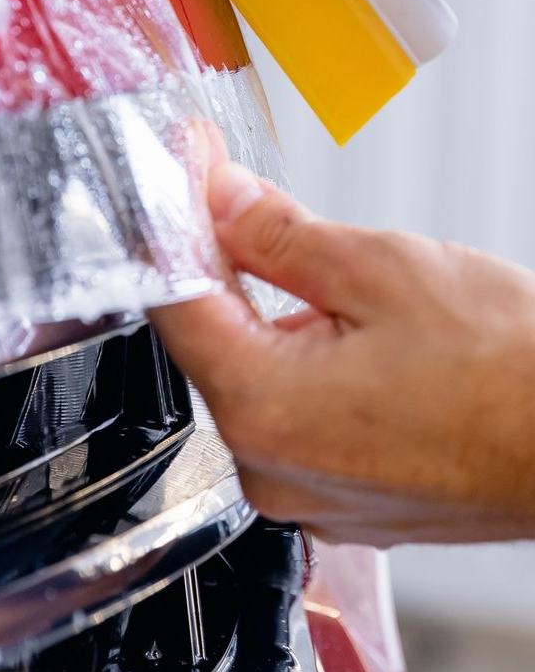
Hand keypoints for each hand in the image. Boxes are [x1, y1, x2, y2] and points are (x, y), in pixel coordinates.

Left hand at [152, 162, 534, 545]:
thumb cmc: (513, 375)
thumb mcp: (380, 269)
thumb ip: (276, 235)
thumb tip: (220, 201)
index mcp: (264, 409)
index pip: (174, 299)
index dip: (172, 222)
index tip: (183, 172)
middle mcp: (271, 468)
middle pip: (211, 338)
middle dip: (217, 259)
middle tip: (230, 190)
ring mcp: (309, 494)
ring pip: (254, 374)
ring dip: (261, 308)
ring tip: (302, 254)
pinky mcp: (345, 500)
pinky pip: (295, 415)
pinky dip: (299, 359)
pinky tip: (332, 320)